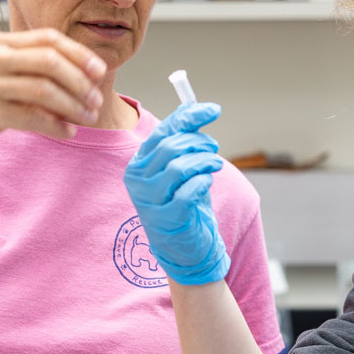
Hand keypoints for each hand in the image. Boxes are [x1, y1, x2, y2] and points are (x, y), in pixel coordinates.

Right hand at [0, 29, 107, 157]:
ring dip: (73, 105)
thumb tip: (77, 77)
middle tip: (96, 100)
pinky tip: (67, 132)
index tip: (99, 71)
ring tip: (87, 118)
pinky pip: (31, 117)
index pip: (48, 38)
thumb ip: (26, 67)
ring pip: (45, 89)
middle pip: (51, 61)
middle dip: (81, 81)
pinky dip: (55, 125)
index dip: (79, 53)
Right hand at [124, 103, 230, 285]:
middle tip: (214, 149)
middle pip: (171, 147)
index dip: (189, 117)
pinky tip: (207, 183)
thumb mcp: (182, 168)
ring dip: (205, 161)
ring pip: (180, 166)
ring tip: (215, 165)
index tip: (214, 110)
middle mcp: (138, 180)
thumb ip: (184, 140)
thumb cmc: (184, 203)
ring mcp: (149, 201)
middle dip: (200, 142)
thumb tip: (193, 105)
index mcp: (139, 163)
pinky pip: (188, 191)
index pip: (163, 131)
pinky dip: (203, 182)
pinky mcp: (166, 219)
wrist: (184, 248)